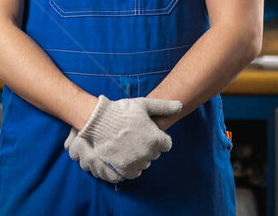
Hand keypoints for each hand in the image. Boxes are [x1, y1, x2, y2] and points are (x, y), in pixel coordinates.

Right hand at [64, 96, 181, 180]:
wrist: (96, 121)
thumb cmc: (120, 111)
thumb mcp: (143, 104)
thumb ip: (164, 106)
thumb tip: (180, 105)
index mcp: (156, 139)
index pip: (165, 144)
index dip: (156, 137)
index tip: (146, 132)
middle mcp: (148, 153)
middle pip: (154, 154)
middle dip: (147, 147)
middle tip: (134, 136)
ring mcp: (136, 163)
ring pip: (144, 164)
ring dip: (138, 157)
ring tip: (126, 145)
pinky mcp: (123, 170)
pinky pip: (133, 173)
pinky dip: (130, 167)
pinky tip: (123, 156)